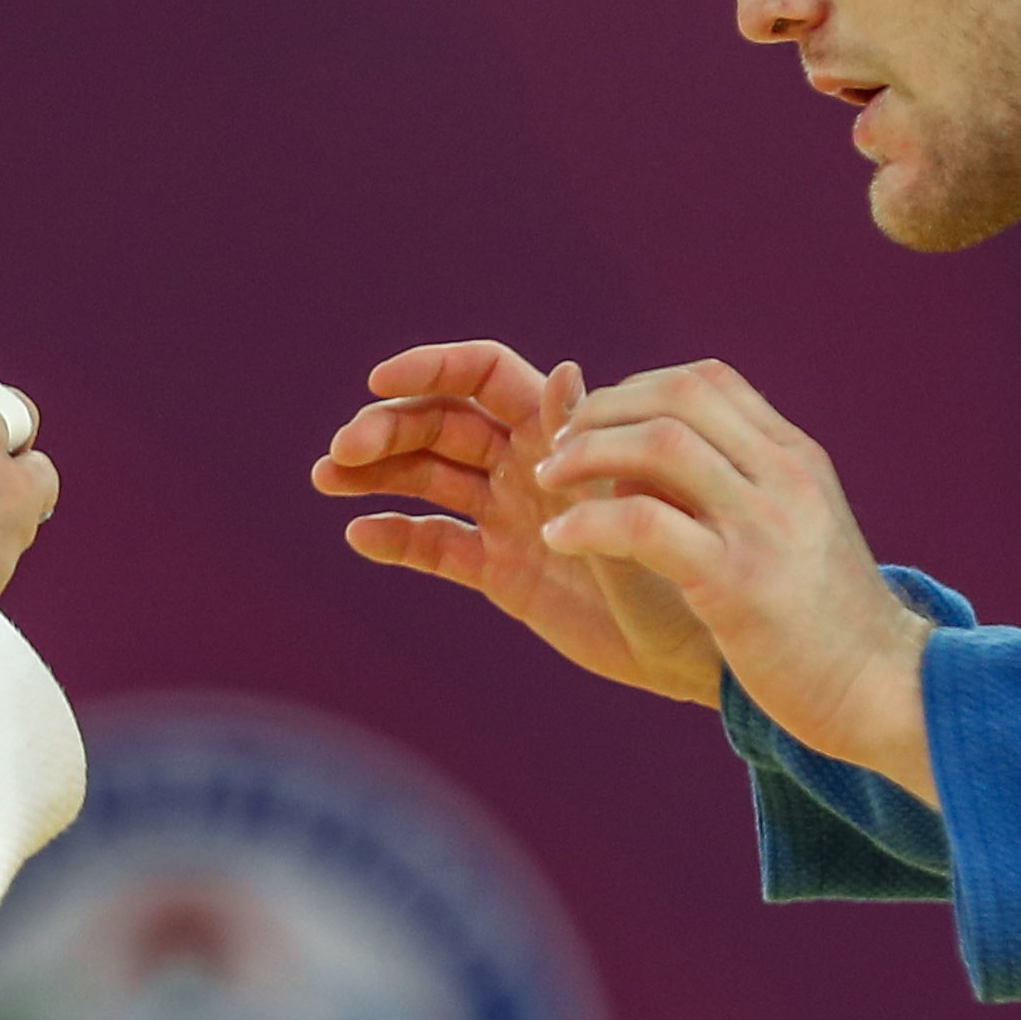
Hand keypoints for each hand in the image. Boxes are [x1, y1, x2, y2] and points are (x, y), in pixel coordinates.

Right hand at [311, 340, 724, 704]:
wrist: (695, 650)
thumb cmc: (682, 565)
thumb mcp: (637, 503)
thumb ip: (588, 446)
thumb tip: (563, 369)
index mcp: (556, 431)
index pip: (481, 376)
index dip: (429, 369)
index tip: (377, 382)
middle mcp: (525, 464)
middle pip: (439, 424)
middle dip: (387, 428)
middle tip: (342, 452)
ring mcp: (507, 516)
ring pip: (425, 478)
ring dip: (374, 472)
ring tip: (325, 477)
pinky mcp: (499, 571)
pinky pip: (435, 544)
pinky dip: (394, 536)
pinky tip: (358, 534)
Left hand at [530, 359, 936, 801]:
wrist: (885, 688)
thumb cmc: (829, 622)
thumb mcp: (798, 532)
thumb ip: (744, 490)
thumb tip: (655, 464)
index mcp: (796, 459)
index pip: (708, 381)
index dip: (637, 389)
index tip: (598, 424)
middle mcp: (783, 477)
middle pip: (678, 396)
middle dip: (602, 411)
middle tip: (558, 447)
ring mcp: (763, 525)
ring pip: (658, 445)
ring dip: (585, 453)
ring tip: (546, 480)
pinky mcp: (737, 582)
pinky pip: (643, 525)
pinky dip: (587, 521)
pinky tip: (557, 536)